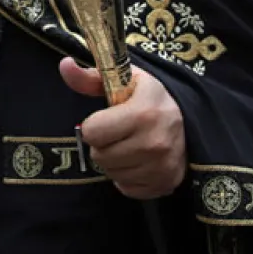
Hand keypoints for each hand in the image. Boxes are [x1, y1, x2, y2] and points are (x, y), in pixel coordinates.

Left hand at [59, 58, 186, 198]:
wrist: (188, 119)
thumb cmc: (148, 97)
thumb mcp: (123, 79)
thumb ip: (89, 77)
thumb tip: (64, 65)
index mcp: (143, 113)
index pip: (91, 132)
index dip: (95, 124)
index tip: (108, 118)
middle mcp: (154, 143)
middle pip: (99, 156)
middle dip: (104, 144)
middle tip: (120, 133)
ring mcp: (162, 167)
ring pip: (111, 174)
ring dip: (115, 162)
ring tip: (131, 145)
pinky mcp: (165, 184)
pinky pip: (126, 188)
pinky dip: (128, 178)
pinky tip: (139, 161)